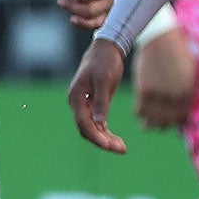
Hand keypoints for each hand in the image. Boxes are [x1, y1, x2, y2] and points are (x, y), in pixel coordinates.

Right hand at [68, 38, 128, 152]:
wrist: (106, 48)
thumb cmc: (105, 62)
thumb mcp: (105, 80)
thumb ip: (101, 101)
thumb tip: (99, 122)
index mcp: (76, 98)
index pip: (83, 123)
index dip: (96, 137)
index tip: (110, 146)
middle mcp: (77, 103)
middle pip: (86, 129)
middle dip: (103, 141)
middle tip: (122, 150)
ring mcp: (84, 105)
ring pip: (92, 128)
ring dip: (105, 139)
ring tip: (122, 148)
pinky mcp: (93, 104)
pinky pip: (97, 123)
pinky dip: (106, 132)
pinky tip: (117, 139)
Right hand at [132, 26, 197, 130]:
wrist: (161, 38)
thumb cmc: (177, 54)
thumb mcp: (188, 75)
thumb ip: (186, 93)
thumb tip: (183, 112)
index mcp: (187, 93)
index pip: (181, 116)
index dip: (176, 122)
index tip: (171, 125)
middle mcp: (174, 96)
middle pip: (166, 120)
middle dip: (161, 125)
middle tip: (157, 127)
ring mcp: (159, 93)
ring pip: (152, 117)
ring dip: (149, 123)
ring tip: (146, 125)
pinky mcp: (144, 89)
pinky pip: (140, 109)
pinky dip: (138, 113)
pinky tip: (138, 113)